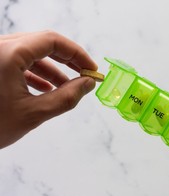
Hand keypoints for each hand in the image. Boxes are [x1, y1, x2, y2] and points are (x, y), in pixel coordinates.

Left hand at [0, 30, 97, 148]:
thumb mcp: (34, 113)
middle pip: (43, 43)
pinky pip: (19, 61)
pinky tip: (48, 88)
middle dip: (67, 60)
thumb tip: (88, 84)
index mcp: (9, 54)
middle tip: (85, 75)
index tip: (91, 69)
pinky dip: (36, 73)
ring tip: (69, 86)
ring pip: (31, 53)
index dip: (77, 54)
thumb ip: (66, 97)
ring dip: (53, 68)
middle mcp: (0, 48)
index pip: (52, 41)